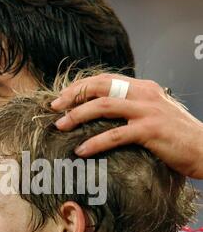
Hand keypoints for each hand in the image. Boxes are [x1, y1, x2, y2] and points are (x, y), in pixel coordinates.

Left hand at [51, 73, 202, 178]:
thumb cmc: (177, 135)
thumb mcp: (154, 113)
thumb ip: (133, 108)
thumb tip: (107, 114)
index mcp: (142, 87)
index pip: (105, 80)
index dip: (80, 86)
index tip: (62, 97)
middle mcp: (143, 93)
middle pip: (100, 87)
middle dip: (73, 95)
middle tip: (54, 108)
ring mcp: (147, 111)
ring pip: (104, 107)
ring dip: (78, 116)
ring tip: (60, 126)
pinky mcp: (150, 130)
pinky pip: (115, 135)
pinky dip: (95, 143)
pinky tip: (81, 151)